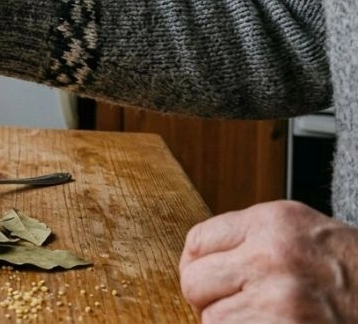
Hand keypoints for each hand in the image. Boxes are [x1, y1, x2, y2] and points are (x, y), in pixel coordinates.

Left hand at [180, 200, 357, 321]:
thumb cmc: (357, 274)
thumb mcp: (308, 234)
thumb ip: (254, 239)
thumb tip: (200, 259)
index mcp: (275, 222)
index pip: (199, 241)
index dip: (200, 265)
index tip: (210, 277)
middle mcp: (271, 256)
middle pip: (194, 282)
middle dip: (210, 298)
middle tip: (241, 305)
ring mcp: (277, 299)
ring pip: (212, 319)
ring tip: (269, 318)